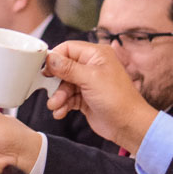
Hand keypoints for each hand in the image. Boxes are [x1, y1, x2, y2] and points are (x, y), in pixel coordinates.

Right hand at [43, 40, 157, 152]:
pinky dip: (62, 105)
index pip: (68, 48)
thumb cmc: (118, 99)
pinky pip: (67, 98)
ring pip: (63, 85)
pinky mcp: (85, 97)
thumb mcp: (90, 79)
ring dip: (58, 96)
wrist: (128, 125)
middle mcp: (92, 66)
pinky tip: (61, 112)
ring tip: (56, 106)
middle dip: (55, 82)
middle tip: (50, 90)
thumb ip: (68, 67)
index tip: (45, 69)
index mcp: (96, 55)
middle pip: (62, 68)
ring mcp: (88, 83)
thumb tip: (50, 57)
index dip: (55, 58)